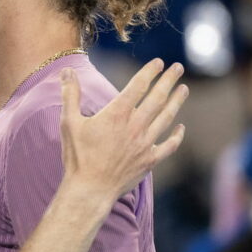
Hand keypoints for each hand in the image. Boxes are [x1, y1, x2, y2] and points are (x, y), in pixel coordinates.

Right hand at [60, 59, 186, 200]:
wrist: (90, 189)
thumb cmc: (77, 156)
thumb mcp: (69, 122)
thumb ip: (70, 94)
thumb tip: (67, 71)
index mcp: (116, 114)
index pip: (138, 86)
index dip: (149, 72)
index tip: (158, 62)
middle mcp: (135, 125)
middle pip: (157, 98)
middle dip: (169, 80)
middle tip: (178, 67)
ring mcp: (145, 143)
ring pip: (166, 117)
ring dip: (177, 101)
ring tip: (184, 89)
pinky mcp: (150, 160)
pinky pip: (169, 145)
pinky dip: (177, 135)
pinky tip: (181, 127)